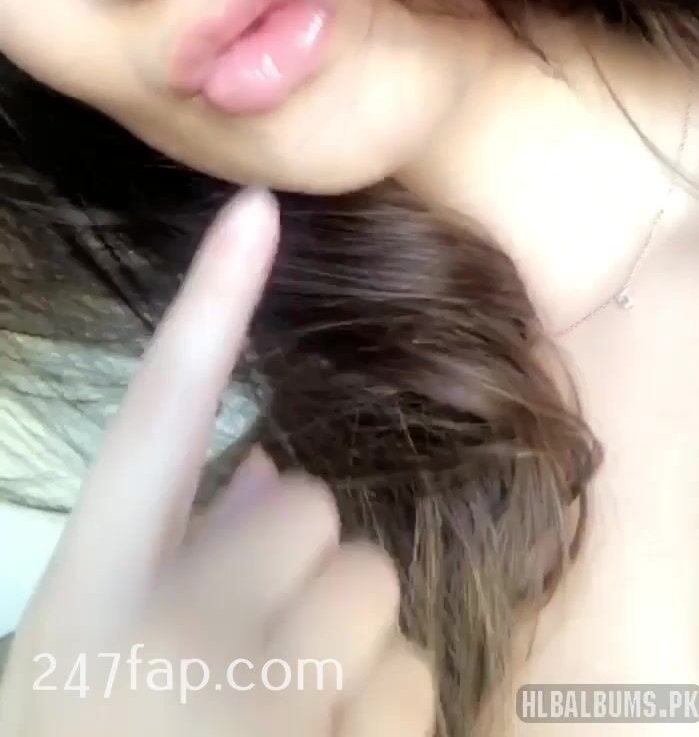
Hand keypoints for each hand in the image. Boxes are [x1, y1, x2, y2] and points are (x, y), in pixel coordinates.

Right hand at [0, 189, 433, 735]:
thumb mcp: (91, 647)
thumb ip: (173, 550)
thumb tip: (270, 476)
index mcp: (94, 589)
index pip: (156, 412)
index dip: (211, 303)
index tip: (261, 207)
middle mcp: (174, 631)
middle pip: (315, 515)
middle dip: (298, 563)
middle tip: (248, 640)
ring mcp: (258, 704)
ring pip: (376, 598)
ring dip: (346, 642)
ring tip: (280, 710)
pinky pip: (411, 688)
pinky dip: (382, 715)